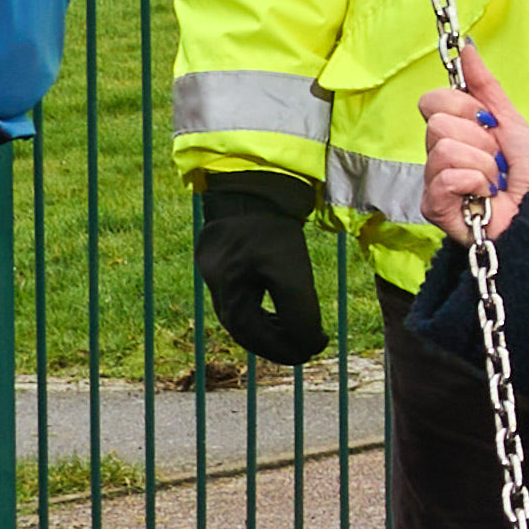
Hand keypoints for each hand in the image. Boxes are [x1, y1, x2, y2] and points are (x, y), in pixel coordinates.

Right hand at [189, 173, 328, 364]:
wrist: (254, 179)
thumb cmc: (270, 228)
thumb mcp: (291, 272)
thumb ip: (300, 312)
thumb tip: (311, 344)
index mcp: (225, 290)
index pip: (252, 335)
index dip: (284, 348)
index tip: (313, 349)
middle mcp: (215, 281)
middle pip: (243, 327)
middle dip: (277, 341)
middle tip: (306, 346)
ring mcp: (217, 265)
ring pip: (242, 309)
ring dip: (270, 324)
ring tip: (296, 327)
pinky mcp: (225, 250)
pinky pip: (242, 289)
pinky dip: (263, 302)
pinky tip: (281, 300)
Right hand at [417, 58, 528, 240]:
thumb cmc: (527, 170)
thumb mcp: (509, 119)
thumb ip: (484, 85)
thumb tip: (467, 48)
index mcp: (452, 130)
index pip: (432, 100)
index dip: (463, 108)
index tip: (488, 123)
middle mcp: (437, 154)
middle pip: (437, 123)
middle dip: (479, 139)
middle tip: (495, 157)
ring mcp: (433, 181)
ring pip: (442, 148)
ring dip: (482, 163)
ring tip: (494, 179)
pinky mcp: (433, 206)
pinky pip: (445, 177)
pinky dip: (475, 183)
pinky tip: (484, 196)